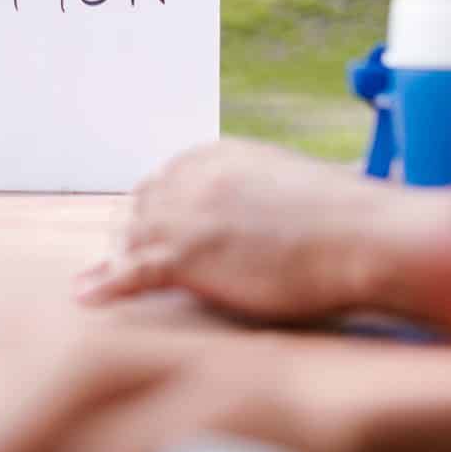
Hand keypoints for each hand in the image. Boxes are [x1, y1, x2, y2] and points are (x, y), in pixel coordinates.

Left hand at [75, 139, 450, 320]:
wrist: (364, 236)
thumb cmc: (353, 218)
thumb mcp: (299, 186)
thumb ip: (274, 193)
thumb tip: (304, 202)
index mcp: (219, 155)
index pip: (171, 179)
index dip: (162, 209)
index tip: (156, 228)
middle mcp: (192, 177)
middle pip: (144, 207)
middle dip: (137, 234)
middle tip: (129, 261)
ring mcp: (184, 215)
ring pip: (133, 240)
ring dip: (123, 262)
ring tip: (107, 282)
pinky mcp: (184, 256)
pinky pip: (130, 273)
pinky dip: (105, 286)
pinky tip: (85, 296)